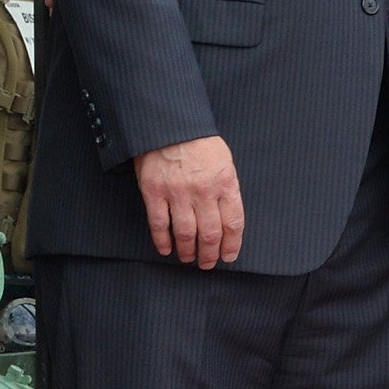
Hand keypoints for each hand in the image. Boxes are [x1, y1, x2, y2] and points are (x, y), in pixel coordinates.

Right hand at [134, 135, 242, 269]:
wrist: (169, 124)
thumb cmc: (199, 142)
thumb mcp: (224, 161)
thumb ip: (226, 188)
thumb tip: (228, 216)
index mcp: (225, 183)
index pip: (233, 223)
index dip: (232, 244)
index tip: (229, 256)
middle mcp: (204, 191)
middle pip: (211, 233)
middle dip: (210, 253)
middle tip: (208, 264)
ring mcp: (178, 193)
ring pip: (186, 232)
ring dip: (188, 251)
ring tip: (188, 259)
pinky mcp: (154, 191)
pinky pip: (159, 223)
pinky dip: (162, 240)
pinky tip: (166, 249)